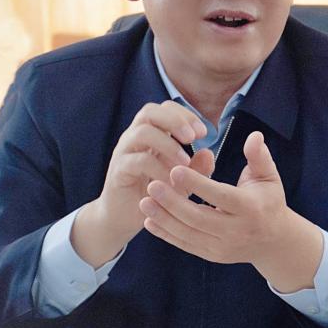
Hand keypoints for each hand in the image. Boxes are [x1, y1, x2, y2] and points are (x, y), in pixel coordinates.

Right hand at [72, 101, 210, 266]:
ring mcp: (124, 153)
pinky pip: (137, 161)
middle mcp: (134, 138)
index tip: (204, 133)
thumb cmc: (154, 195)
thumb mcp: (181, 181)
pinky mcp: (118, 172)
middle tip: (194, 137)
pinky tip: (171, 183)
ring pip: (142, 132)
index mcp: (151, 134)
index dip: (185, 115)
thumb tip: (210, 152)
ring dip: (168, 144)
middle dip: (175, 120)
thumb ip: (196, 168)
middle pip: (149, 111)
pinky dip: (158, 169)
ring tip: (184, 162)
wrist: (123, 219)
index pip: (165, 109)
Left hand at [139, 131, 323, 291]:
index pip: (220, 196)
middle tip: (152, 185)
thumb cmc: (269, 201)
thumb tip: (254, 135)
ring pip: (188, 234)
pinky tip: (149, 220)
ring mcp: (223, 247)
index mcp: (250, 209)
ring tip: (144, 201)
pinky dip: (166, 234)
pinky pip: (185, 245)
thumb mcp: (268, 178)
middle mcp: (236, 231)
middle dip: (173, 202)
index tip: (175, 169)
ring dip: (164, 219)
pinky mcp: (212, 256)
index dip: (197, 183)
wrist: (274, 242)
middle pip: (199, 218)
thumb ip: (259, 157)